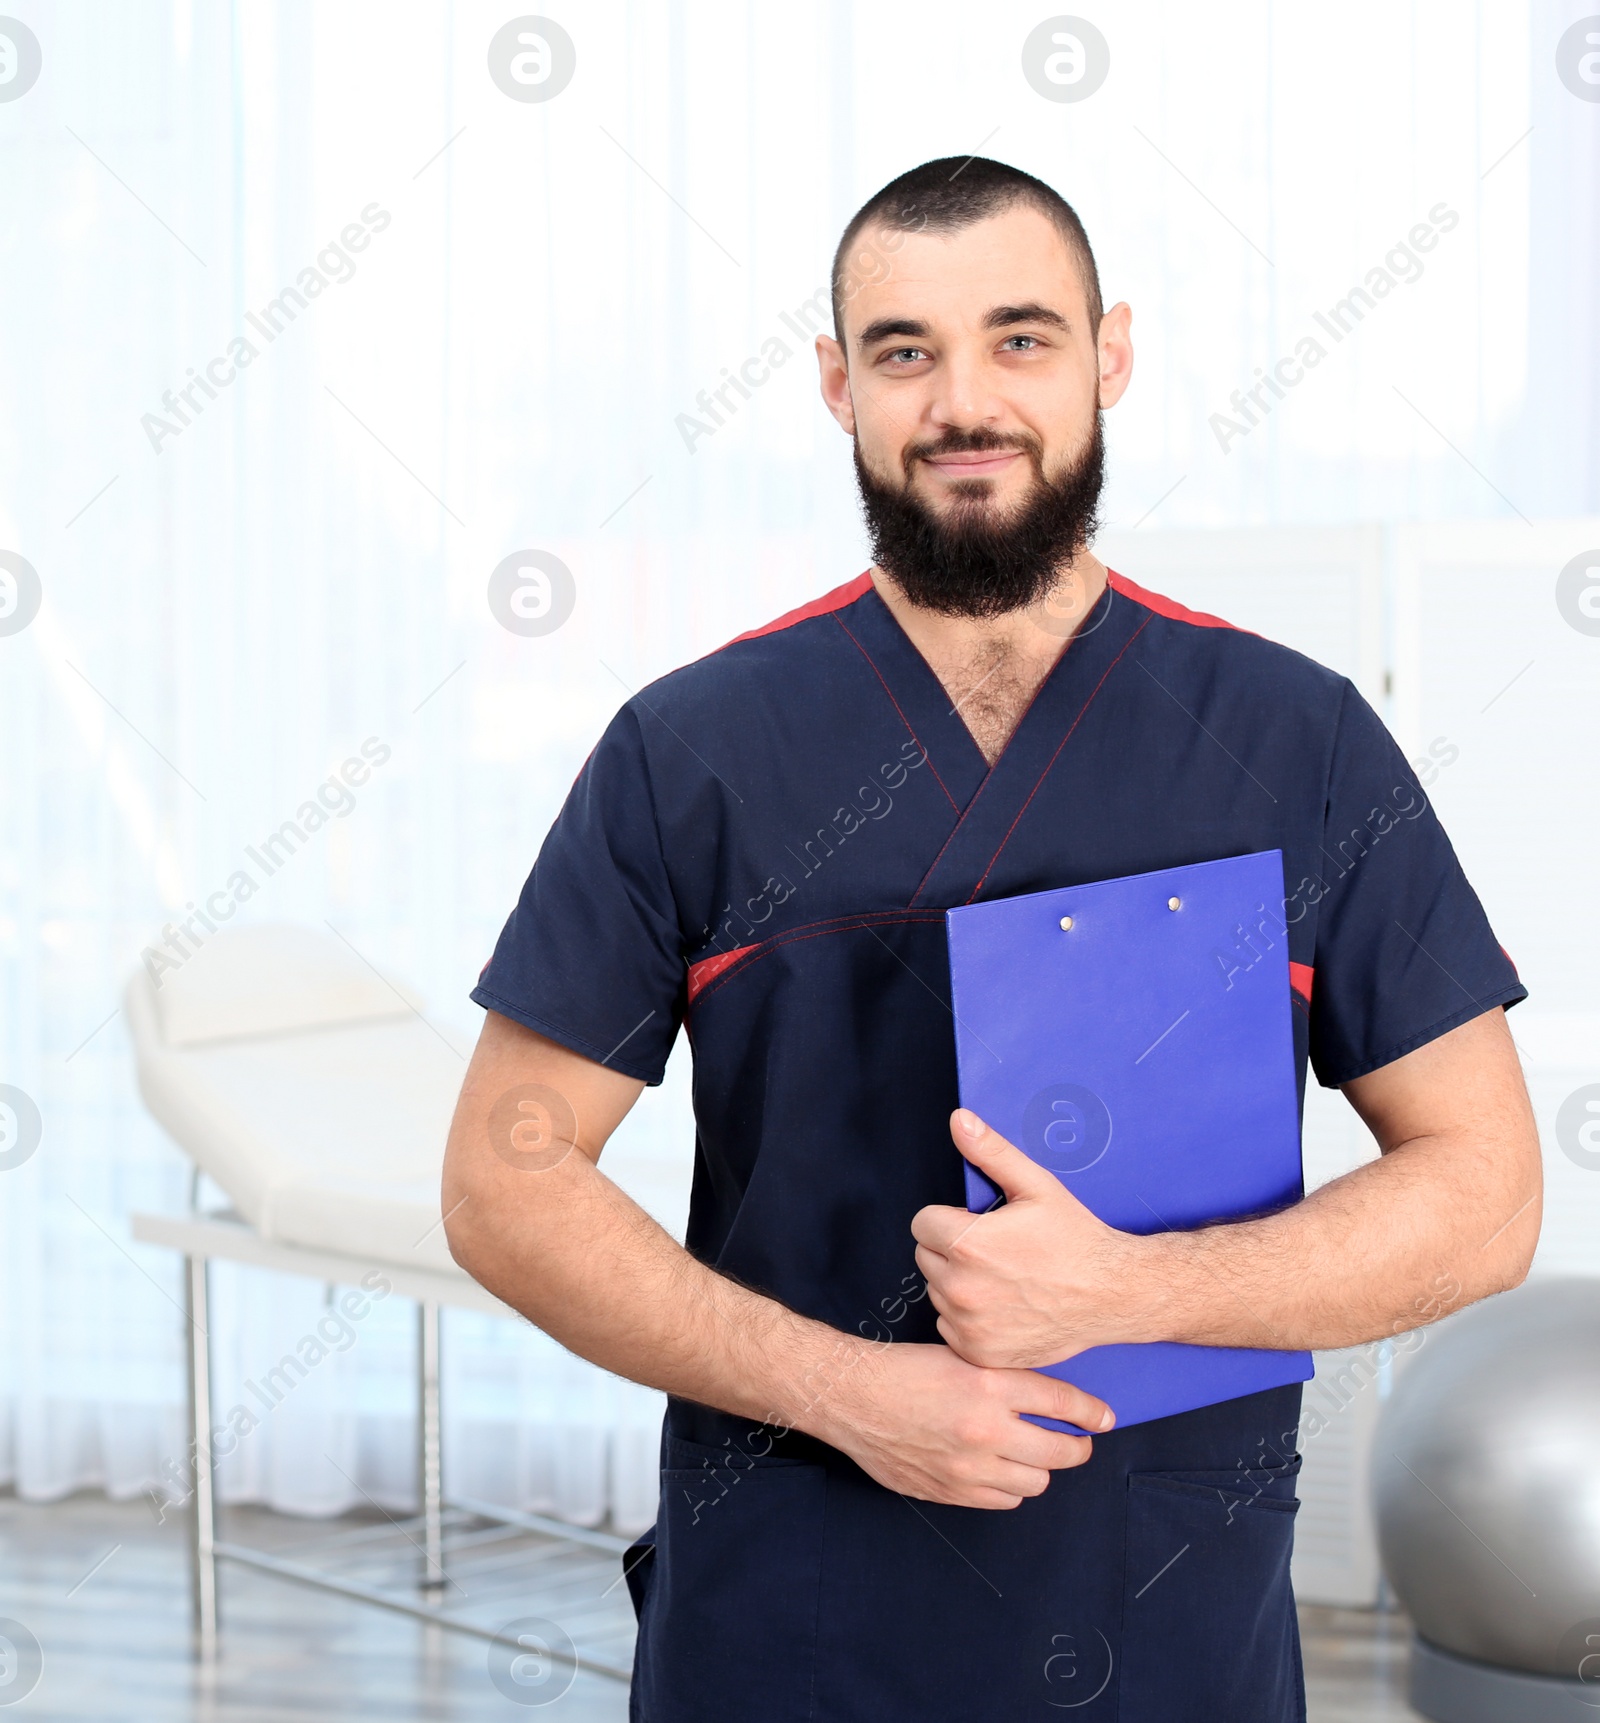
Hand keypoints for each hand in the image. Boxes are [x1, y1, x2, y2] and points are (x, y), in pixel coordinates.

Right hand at [812, 1341, 1112, 1508]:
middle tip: (1077, 1441)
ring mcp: (969, 1466)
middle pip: (1060, 1450)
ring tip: (1034, 1454)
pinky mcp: (952, 1491)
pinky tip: (1002, 1469)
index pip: (1061, 1401)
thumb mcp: (961, 1356)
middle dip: (1077, 1446)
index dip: (1090, 1412)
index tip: (1104, 1418)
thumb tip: (1052, 1395)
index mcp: (989, 1384)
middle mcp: (985, 1428)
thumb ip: (1005, 1376)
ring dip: (1041, 1467)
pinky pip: (1004, 1499)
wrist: (856, 1398)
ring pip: (1036, 1481)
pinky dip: (1011, 1486)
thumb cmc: (905, 1370)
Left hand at [912, 1108, 1149, 1368]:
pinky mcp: (978, 1352)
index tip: (977, 1225)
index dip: (949, 1219)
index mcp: (967, 1243)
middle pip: (926, 1257)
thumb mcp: (1036, 1185)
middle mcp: (961, 1288)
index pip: (922, 1223)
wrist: (1111, 1293)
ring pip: (937, 1292)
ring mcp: (969, 1325)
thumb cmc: (1075, 1239)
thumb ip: (991, 1152)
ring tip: (1002, 1278)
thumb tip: (959, 1120)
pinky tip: (1002, 1306)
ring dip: (958, 1284)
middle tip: (994, 1251)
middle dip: (952, 1249)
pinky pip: (949, 1327)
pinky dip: (968, 1319)